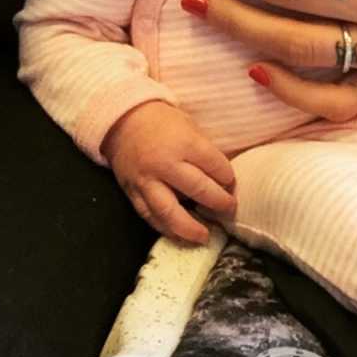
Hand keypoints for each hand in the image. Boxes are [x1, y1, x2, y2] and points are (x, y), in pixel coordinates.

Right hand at [102, 101, 235, 243]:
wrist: (124, 120)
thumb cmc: (163, 122)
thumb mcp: (190, 127)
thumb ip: (206, 152)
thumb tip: (224, 179)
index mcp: (184, 142)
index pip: (215, 165)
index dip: (228, 177)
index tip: (232, 183)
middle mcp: (164, 163)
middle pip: (198, 189)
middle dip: (218, 202)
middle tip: (230, 209)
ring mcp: (146, 180)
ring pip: (170, 211)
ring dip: (190, 228)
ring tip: (204, 236)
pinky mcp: (132, 192)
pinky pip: (149, 215)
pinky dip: (165, 228)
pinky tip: (179, 236)